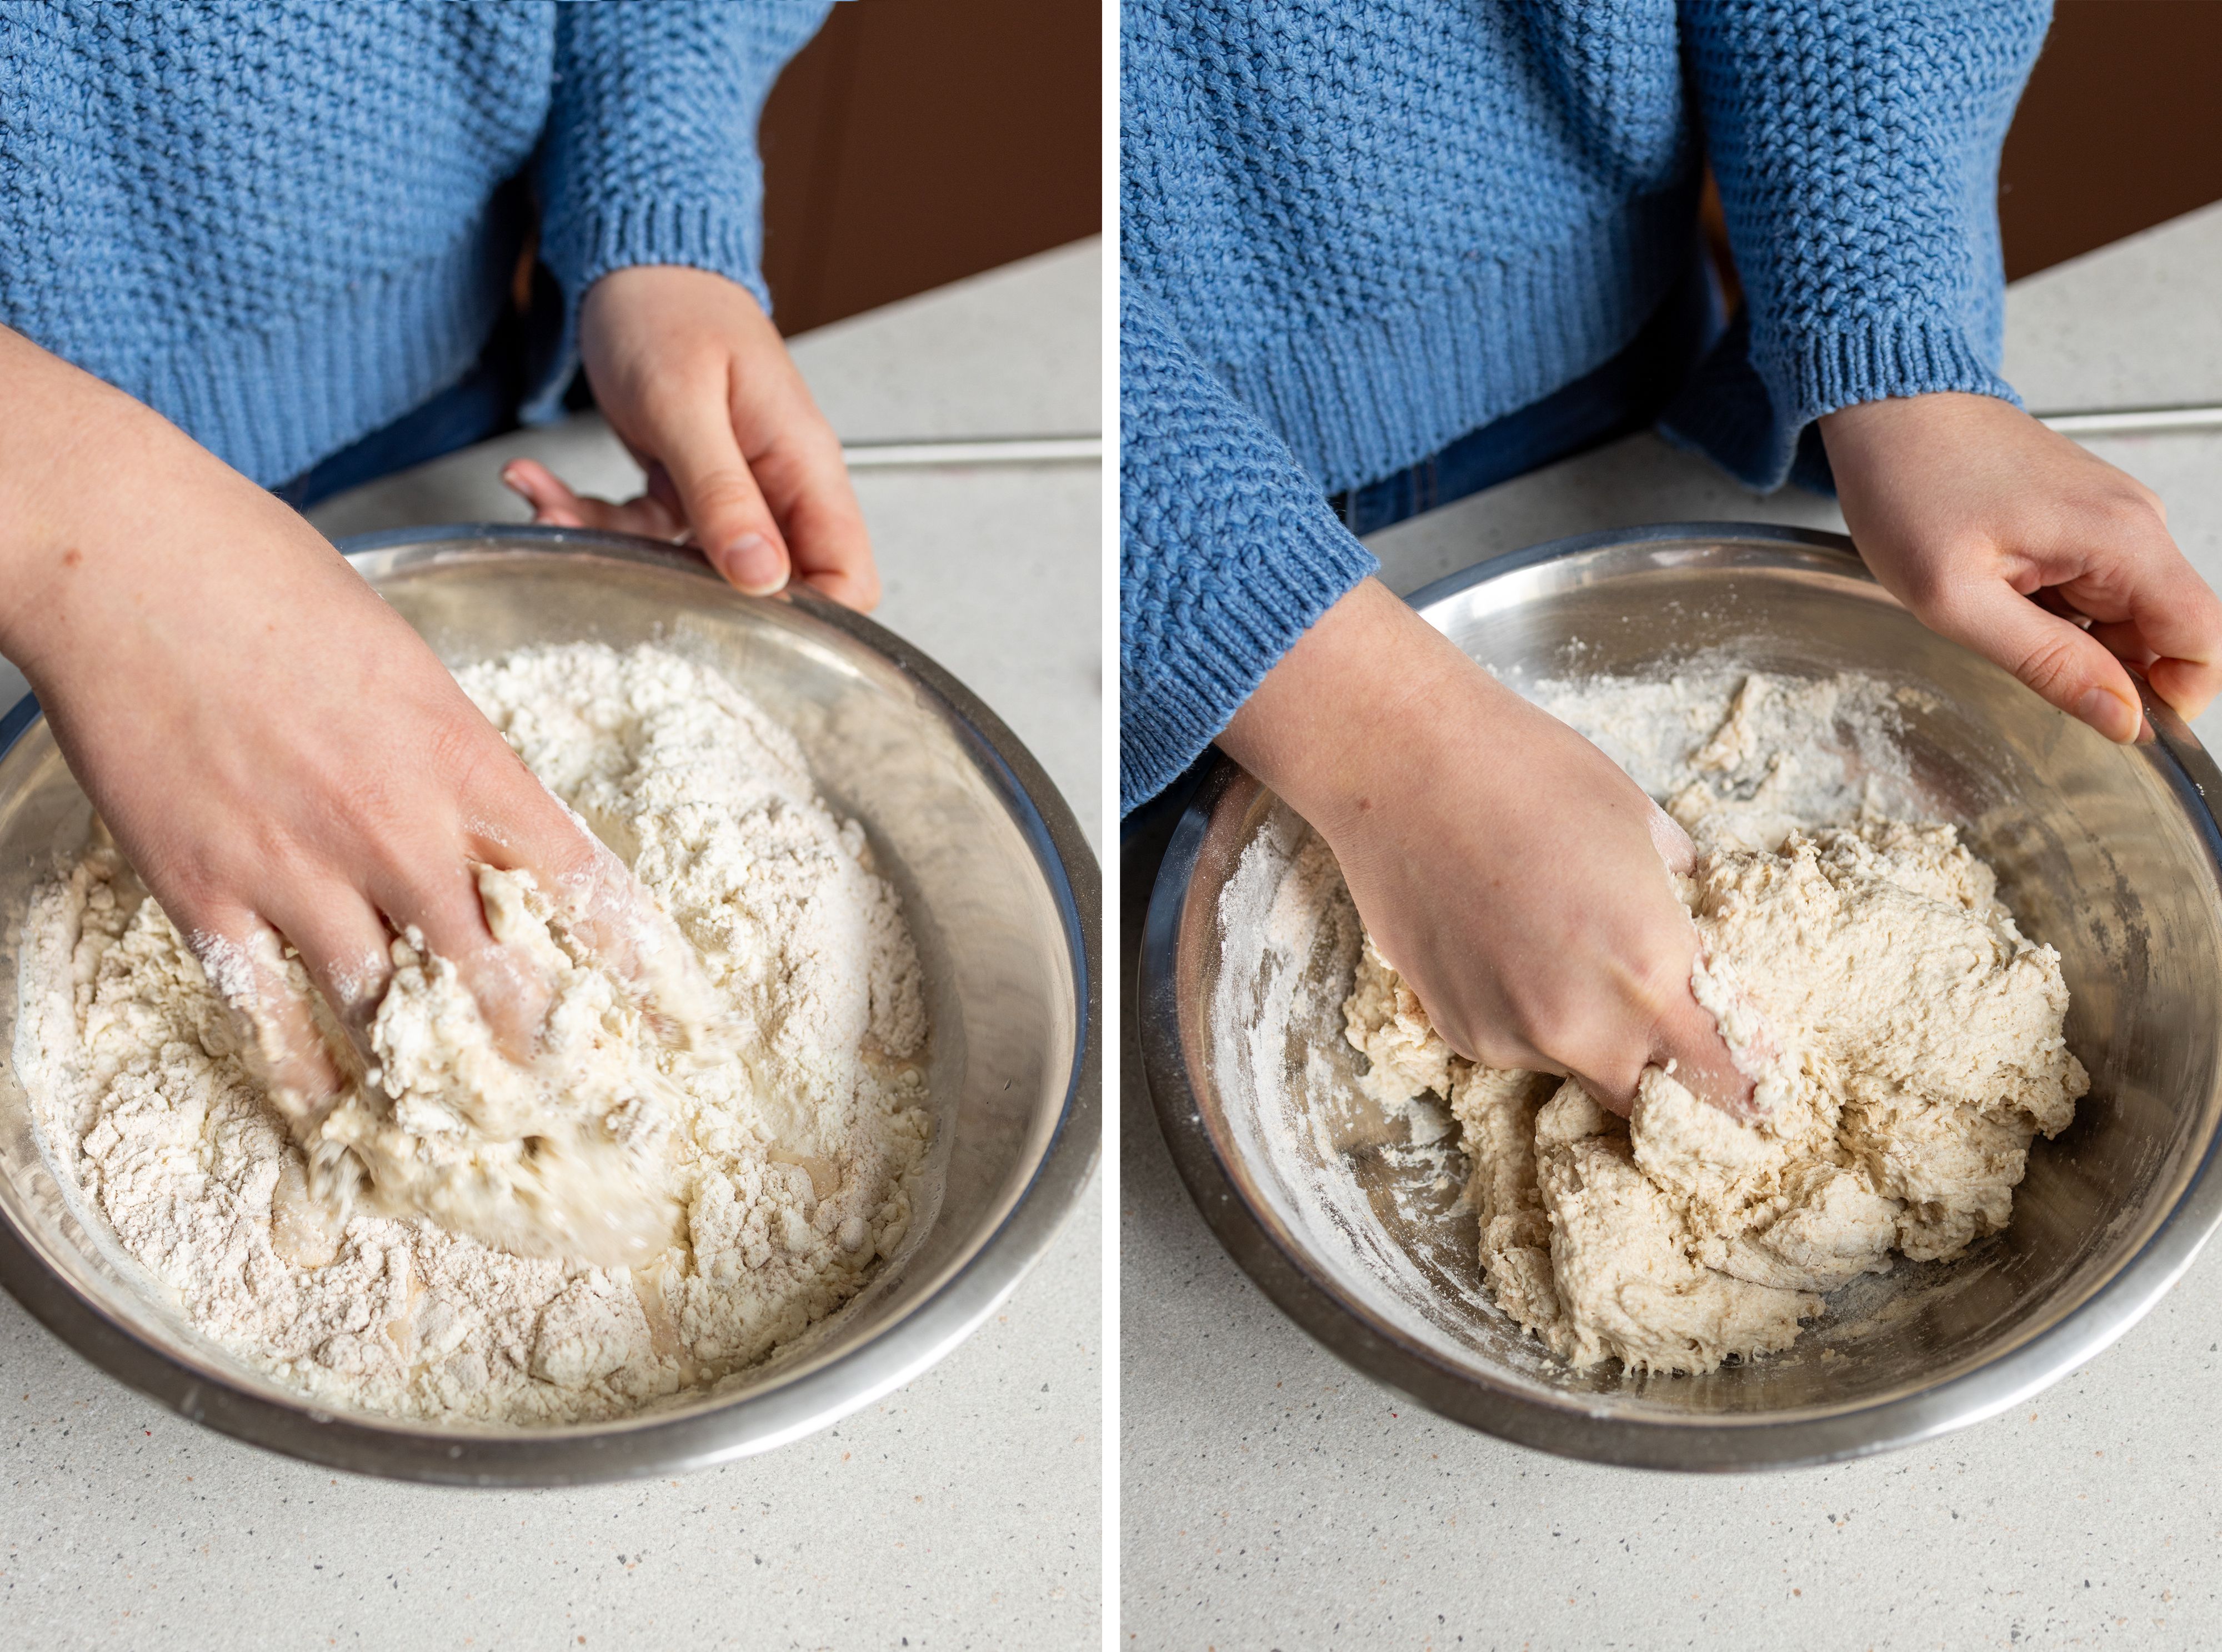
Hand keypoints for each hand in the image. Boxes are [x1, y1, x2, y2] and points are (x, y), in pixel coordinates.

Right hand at [0, 328, 641, 1126]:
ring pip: (389, 1012)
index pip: (580, 887)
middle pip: (497, 977)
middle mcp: (399, 829)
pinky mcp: (207, 892)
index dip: (632, 965)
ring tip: (463, 1131)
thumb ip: (456, 759)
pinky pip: (270, 1014)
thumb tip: (488, 831)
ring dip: (427, 1076)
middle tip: (571, 1107)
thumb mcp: (410, 666)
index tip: (669, 1020)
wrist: (126, 558)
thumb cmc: (270, 582)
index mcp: (466, 760)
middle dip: (539, 1050)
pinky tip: (335, 1110)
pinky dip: (306, 1071)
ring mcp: (300, 868)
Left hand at [502, 264, 878, 609]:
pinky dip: (585, 516)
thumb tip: (765, 578)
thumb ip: (725, 494)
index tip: (743, 629)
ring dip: (611, 547)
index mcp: (803, 465)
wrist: (630, 259)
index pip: (846, 574)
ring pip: (686, 565)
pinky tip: (538, 483)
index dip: (810, 617)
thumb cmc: (669, 306)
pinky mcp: (681, 485)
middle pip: (766, 585)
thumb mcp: (686, 403)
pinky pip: (640, 532)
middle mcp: (775, 486)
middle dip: (687, 591)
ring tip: (548, 505)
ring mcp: (728, 489)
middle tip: (619, 569)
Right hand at [1218, 578, 1751, 1116]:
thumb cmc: (1530, 774)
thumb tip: (1687, 930)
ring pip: (1578, 1069)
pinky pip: (1515, 1045)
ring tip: (1559, 951)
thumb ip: (1677, 899)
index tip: (1749, 1069)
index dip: (1744, 1078)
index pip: (1725, 1077)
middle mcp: (1583, 1025)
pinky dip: (1524, 1016)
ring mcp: (1512, 1035)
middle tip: (1662, 1022)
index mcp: (1652, 971)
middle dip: (1666, 1077)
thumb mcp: (1642, 825)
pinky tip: (1505, 946)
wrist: (1402, 767)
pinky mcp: (1457, 1030)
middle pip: (1650, 1099)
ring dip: (1589, 1037)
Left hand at [1822, 392, 2221, 742]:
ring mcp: (2114, 515)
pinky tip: (2002, 590)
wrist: (1890, 409)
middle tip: (2018, 653)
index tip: (2114, 719)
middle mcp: (2136, 521)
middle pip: (2165, 629)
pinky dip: (2057, 607)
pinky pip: (2098, 584)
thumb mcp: (1959, 600)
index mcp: (2122, 539)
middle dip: (2107, 666)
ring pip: (2128, 612)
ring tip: (1998, 610)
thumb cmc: (1909, 487)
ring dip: (2075, 637)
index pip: (2202, 637)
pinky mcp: (2087, 515)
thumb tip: (2122, 716)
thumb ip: (2047, 663)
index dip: (2173, 693)